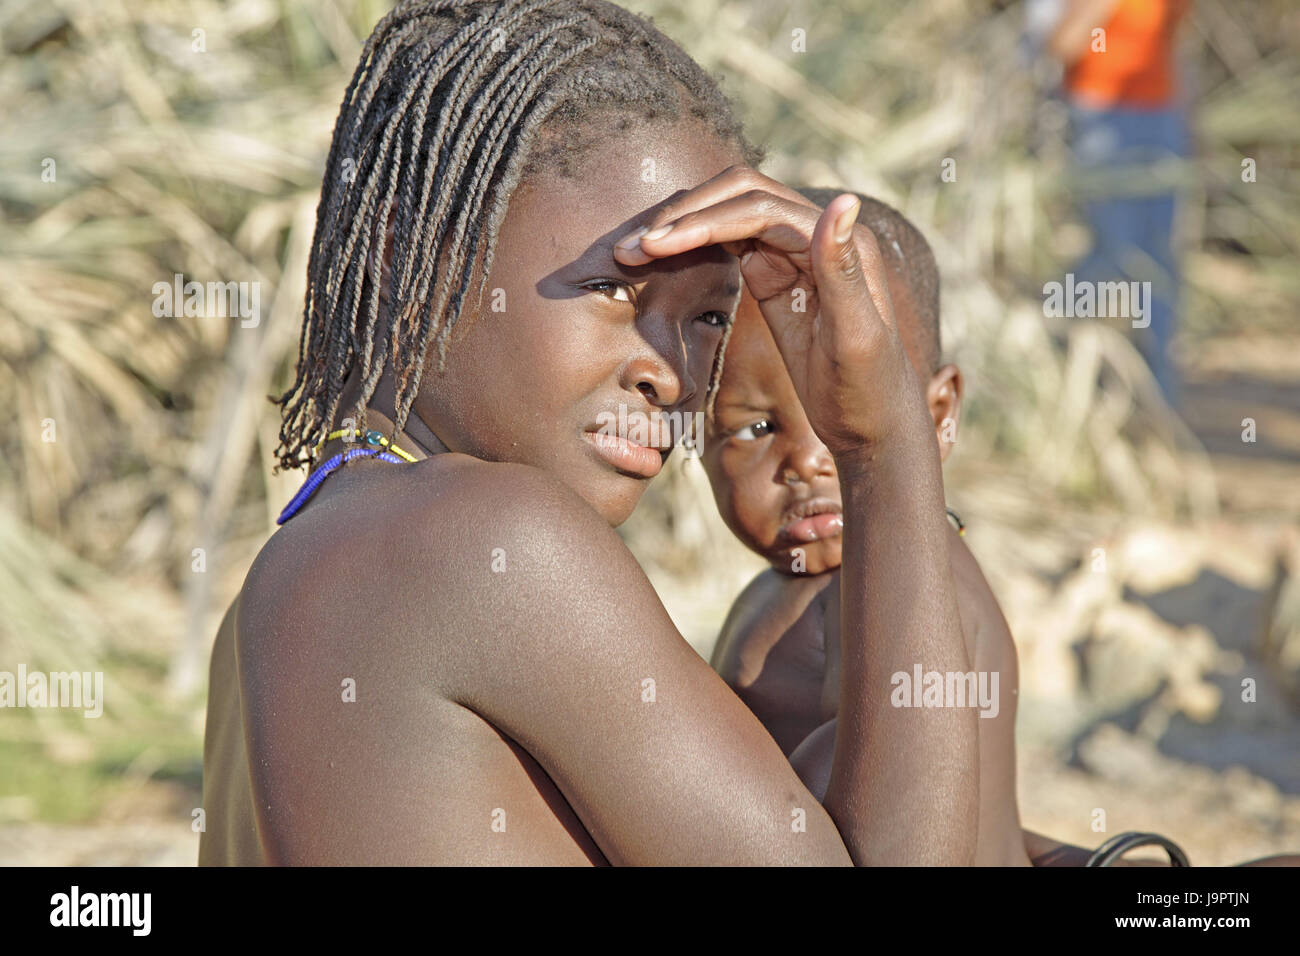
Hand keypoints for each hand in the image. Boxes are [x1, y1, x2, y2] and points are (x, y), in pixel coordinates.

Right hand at [613, 166, 924, 458]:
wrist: (872, 428)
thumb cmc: (870, 389)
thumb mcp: (857, 335)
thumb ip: (841, 268)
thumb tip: (844, 199)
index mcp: (838, 241)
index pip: (758, 209)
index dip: (702, 220)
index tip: (654, 244)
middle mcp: (817, 236)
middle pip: (739, 197)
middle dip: (684, 214)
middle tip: (632, 246)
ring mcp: (793, 254)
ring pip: (728, 216)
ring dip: (681, 227)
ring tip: (632, 251)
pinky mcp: (776, 277)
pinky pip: (729, 244)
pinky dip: (692, 246)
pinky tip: (658, 260)